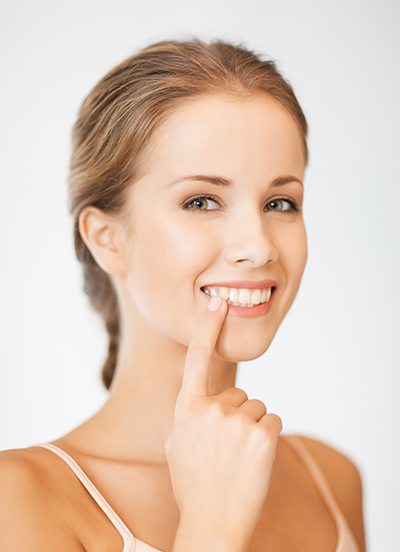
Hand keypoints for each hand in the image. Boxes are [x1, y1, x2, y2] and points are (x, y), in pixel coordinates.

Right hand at [165, 296, 281, 547]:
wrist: (211, 522)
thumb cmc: (192, 483)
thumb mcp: (176, 443)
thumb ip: (188, 413)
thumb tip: (200, 398)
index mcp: (186, 408)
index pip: (196, 358)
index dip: (207, 327)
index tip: (217, 302)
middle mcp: (210, 409)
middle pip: (237, 394)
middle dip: (235, 415)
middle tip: (225, 449)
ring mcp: (237, 421)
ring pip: (256, 408)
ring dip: (252, 428)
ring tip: (237, 458)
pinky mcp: (263, 434)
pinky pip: (271, 420)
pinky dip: (267, 437)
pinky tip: (253, 461)